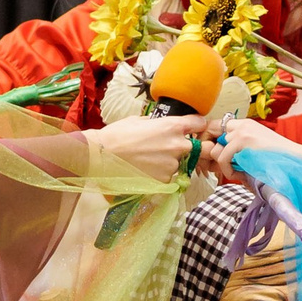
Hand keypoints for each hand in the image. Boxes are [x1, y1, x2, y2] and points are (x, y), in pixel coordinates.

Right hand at [87, 111, 202, 176]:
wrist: (102, 155)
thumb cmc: (118, 134)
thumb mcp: (141, 120)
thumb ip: (159, 123)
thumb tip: (164, 125)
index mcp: (173, 126)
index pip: (200, 123)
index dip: (197, 125)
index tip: (193, 128)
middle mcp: (178, 145)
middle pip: (198, 147)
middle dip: (190, 148)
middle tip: (172, 148)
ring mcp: (172, 164)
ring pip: (180, 163)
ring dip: (171, 162)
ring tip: (149, 160)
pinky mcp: (165, 180)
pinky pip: (169, 176)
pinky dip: (160, 174)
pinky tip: (145, 169)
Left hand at [210, 116, 300, 167]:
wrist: (295, 160)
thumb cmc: (277, 160)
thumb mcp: (254, 150)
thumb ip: (237, 149)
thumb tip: (214, 155)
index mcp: (246, 124)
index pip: (219, 130)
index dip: (219, 146)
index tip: (224, 161)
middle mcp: (243, 123)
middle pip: (216, 138)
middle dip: (220, 155)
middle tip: (231, 168)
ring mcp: (242, 130)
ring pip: (218, 149)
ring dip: (225, 164)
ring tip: (238, 172)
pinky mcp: (243, 139)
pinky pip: (223, 157)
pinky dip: (227, 170)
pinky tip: (239, 175)